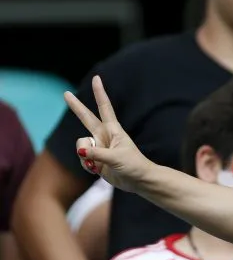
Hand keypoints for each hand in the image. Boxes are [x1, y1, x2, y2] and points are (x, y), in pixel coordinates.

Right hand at [64, 75, 151, 192]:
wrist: (139, 181)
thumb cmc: (134, 166)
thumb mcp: (116, 158)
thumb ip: (97, 154)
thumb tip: (80, 151)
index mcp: (113, 130)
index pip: (104, 108)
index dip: (99, 93)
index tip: (97, 78)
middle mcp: (104, 136)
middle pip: (86, 118)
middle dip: (76, 107)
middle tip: (66, 93)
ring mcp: (98, 147)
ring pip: (81, 146)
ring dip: (86, 156)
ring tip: (99, 165)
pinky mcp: (95, 159)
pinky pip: (82, 158)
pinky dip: (86, 165)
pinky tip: (97, 170)